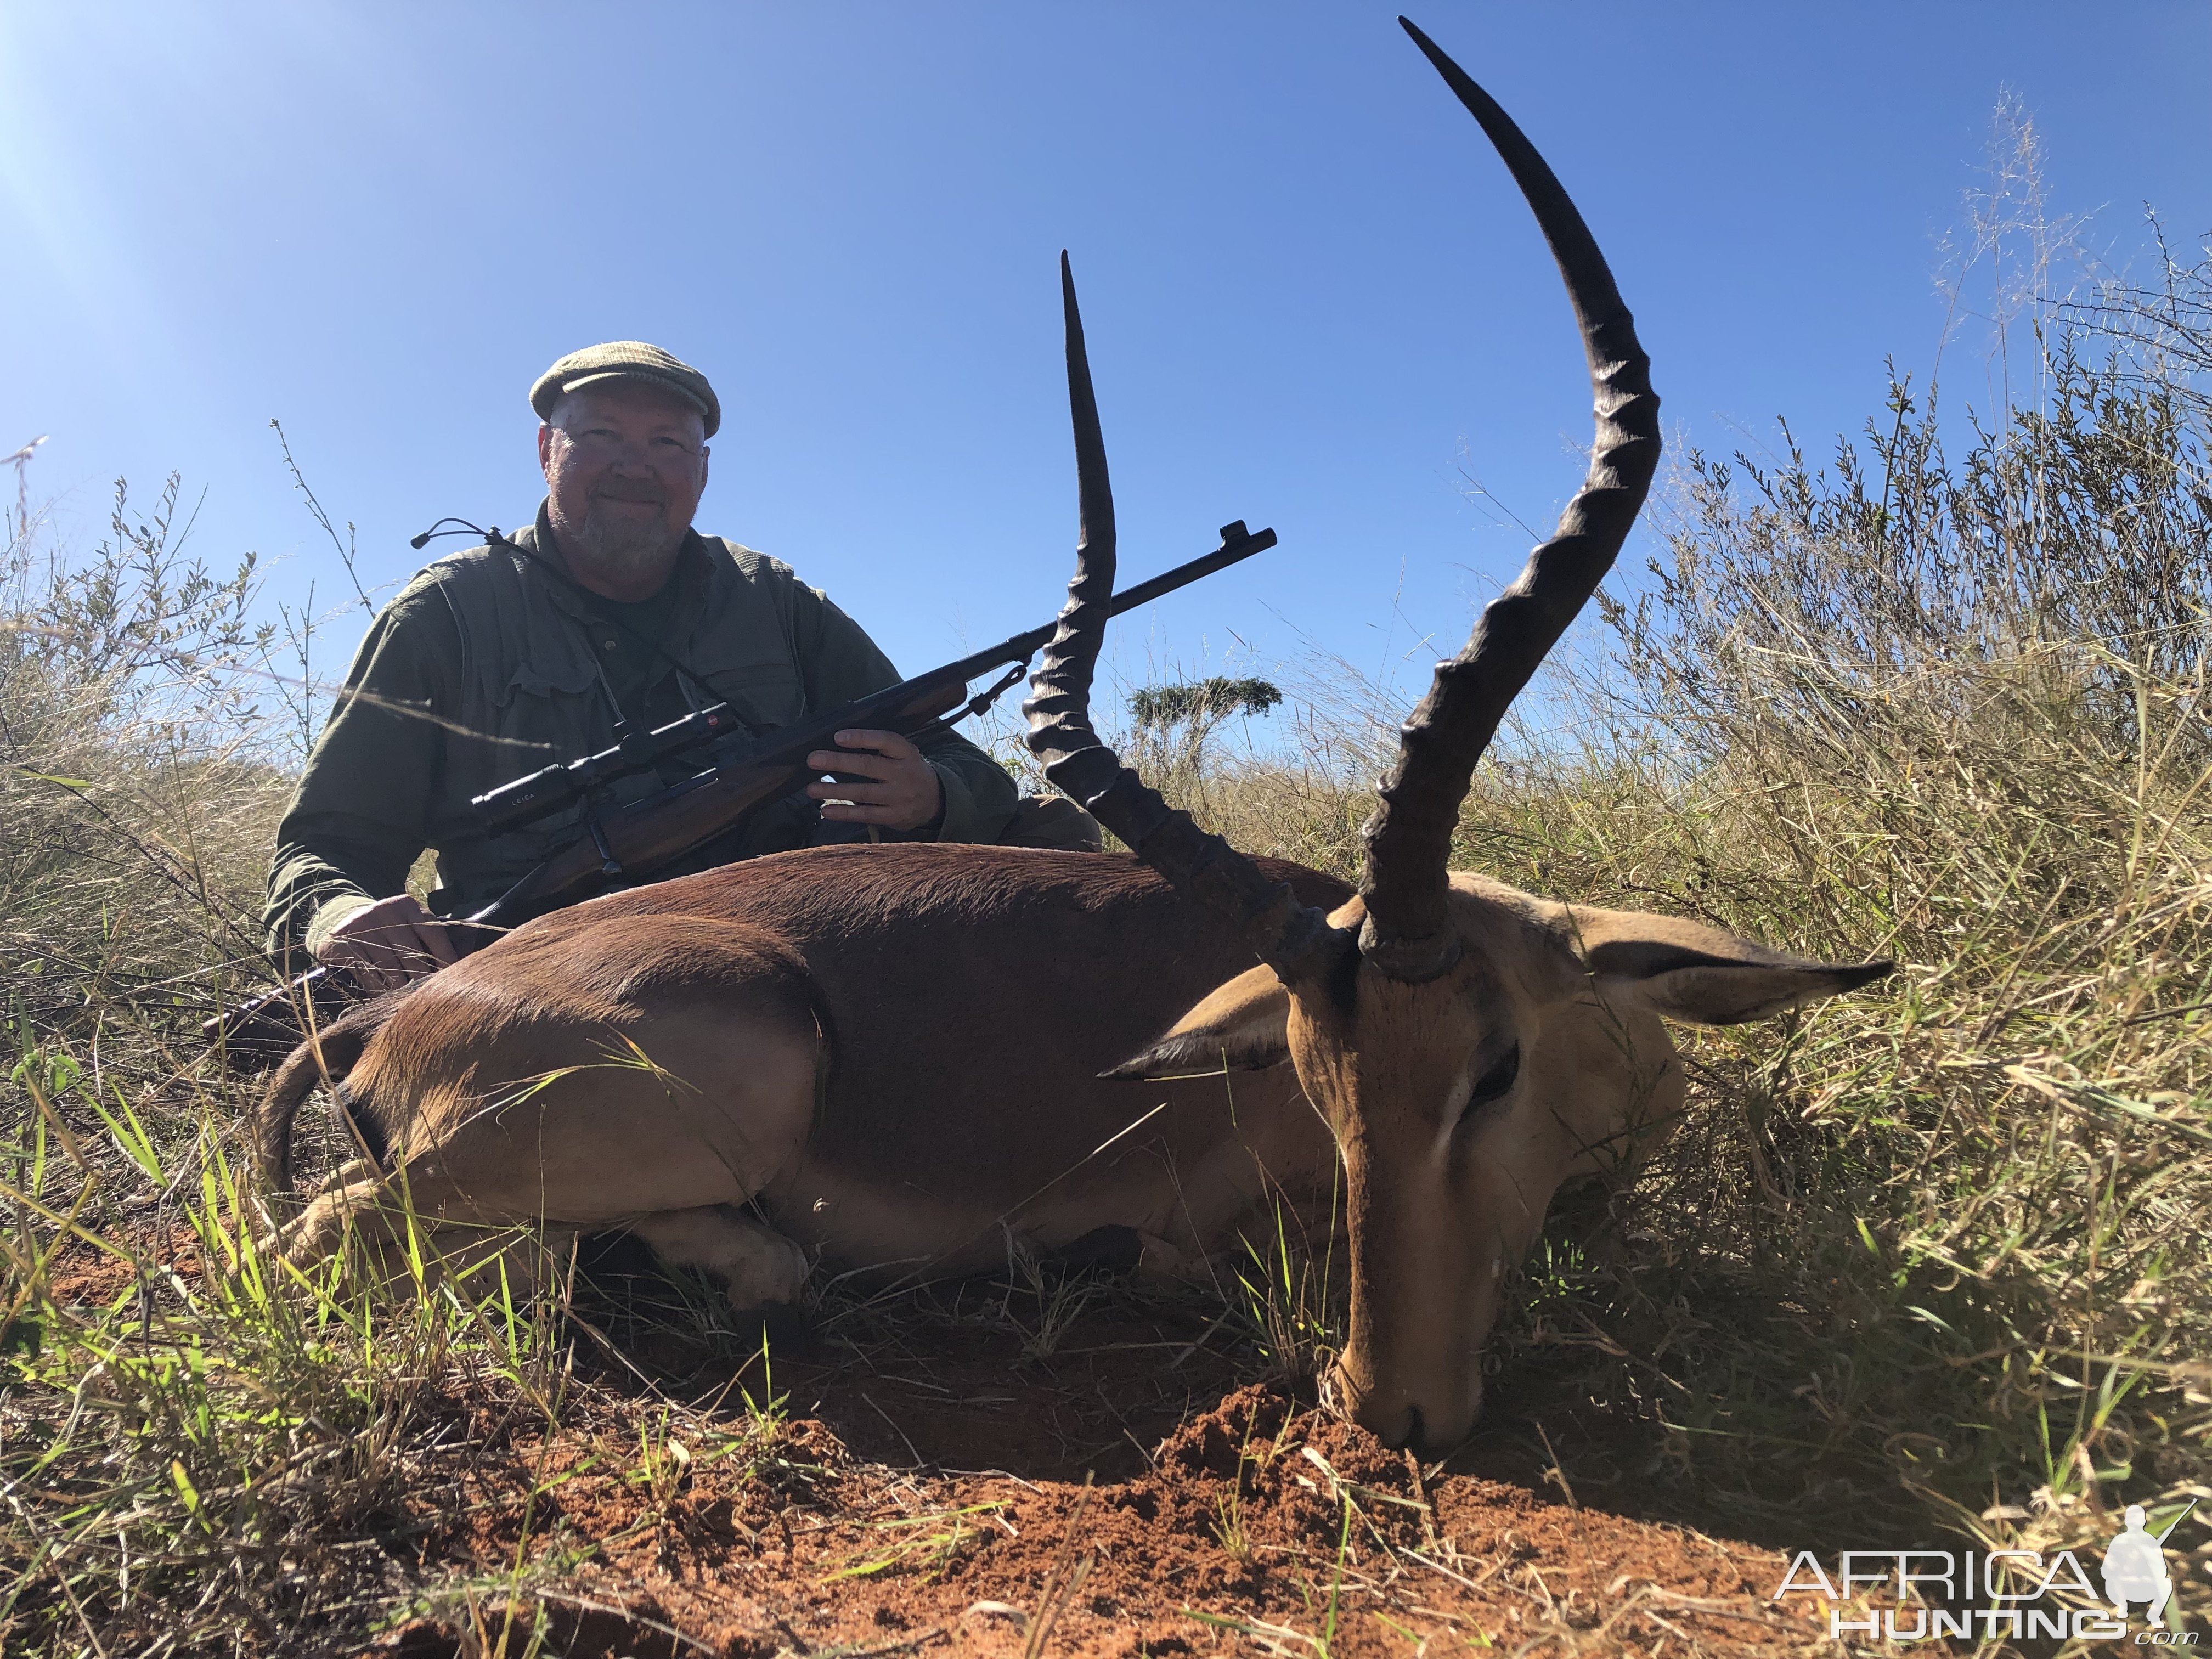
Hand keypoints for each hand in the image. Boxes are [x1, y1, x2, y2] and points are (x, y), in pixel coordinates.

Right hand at [316, 893, 462, 994]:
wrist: (345, 923)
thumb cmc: (391, 930)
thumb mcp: (413, 925)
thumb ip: (438, 937)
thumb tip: (470, 949)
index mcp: (408, 906)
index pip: (433, 934)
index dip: (446, 958)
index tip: (454, 979)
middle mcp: (386, 912)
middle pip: (412, 954)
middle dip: (424, 979)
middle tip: (435, 999)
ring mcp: (363, 926)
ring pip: (390, 967)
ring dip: (402, 989)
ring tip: (412, 1005)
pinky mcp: (343, 942)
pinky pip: (367, 974)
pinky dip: (379, 990)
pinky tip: (386, 1001)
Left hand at [805, 729, 943, 832]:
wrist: (935, 800)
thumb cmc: (908, 771)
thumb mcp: (904, 754)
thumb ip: (880, 748)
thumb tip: (838, 741)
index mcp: (906, 753)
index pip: (885, 741)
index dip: (862, 738)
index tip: (837, 736)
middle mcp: (903, 774)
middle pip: (869, 766)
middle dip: (839, 762)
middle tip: (813, 760)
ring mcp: (899, 797)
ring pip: (863, 792)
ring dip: (835, 791)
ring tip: (812, 789)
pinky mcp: (894, 816)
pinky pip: (865, 814)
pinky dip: (845, 813)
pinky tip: (826, 810)